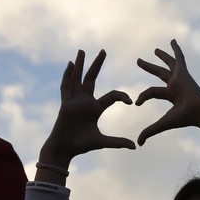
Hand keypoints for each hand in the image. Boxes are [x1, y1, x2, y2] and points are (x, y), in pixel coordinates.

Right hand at [38, 50, 134, 169]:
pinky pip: (65, 87)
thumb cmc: (82, 145)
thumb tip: (134, 146)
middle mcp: (85, 101)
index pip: (111, 96)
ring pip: (77, 79)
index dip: (121, 96)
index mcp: (95, 108)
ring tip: (82, 51)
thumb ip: (118, 142)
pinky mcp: (65, 104)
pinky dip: (67, 75)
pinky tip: (70, 64)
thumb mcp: (102, 142)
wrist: (65, 149)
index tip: (131, 101)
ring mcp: (74, 101)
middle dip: (97, 64)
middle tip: (104, 50)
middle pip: (91, 78)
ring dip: (80, 64)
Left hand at [136, 40, 199, 154]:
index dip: (142, 97)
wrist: (198, 112)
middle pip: (159, 74)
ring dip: (161, 56)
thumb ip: (150, 131)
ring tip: (155, 50)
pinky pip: (179, 57)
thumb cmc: (184, 118)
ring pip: (168, 64)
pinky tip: (171, 40)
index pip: (152, 92)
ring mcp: (179, 77)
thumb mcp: (162, 124)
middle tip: (138, 61)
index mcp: (171, 96)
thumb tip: (138, 143)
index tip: (136, 103)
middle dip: (149, 67)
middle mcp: (175, 85)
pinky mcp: (183, 72)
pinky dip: (175, 49)